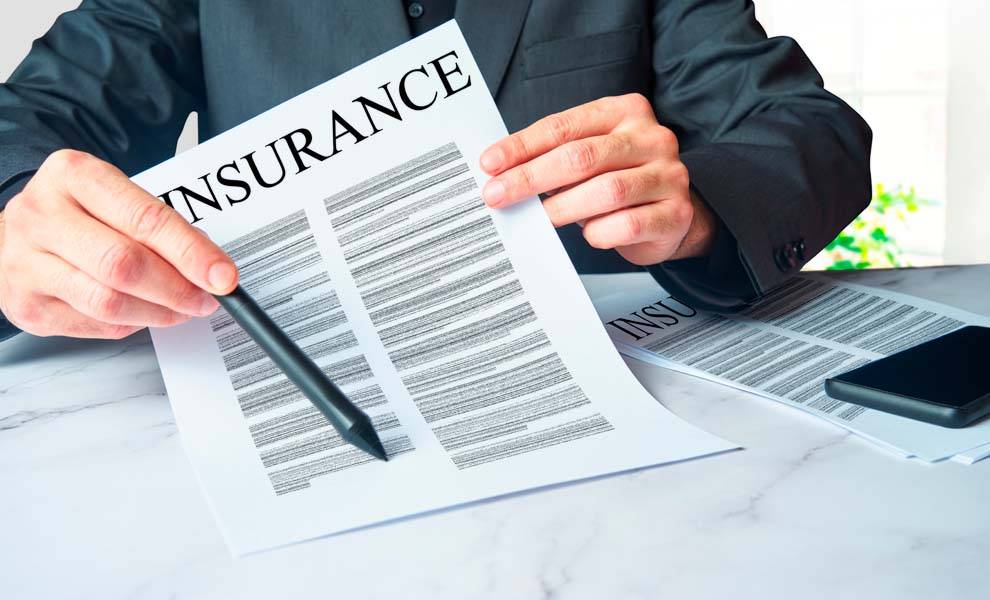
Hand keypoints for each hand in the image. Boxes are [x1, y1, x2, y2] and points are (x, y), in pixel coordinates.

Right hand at [0, 150, 237, 338]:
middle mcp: (42, 216)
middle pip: (124, 264)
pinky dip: (132, 323)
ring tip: (181, 308)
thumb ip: (159, 225)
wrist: (15, 233)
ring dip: (159, 313)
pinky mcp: (27, 304)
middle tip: (206, 298)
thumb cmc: (75, 212)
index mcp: (73, 176)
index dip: (191, 253)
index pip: (144, 219)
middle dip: (178, 288)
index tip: (223, 276)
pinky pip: (95, 325)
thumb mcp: (115, 198)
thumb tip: (209, 265)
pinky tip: (143, 311)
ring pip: (109, 302)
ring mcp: (26, 262)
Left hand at [480, 93, 715, 265]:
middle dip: (532, 177)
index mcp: (625, 112)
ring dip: (562, 208)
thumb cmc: (620, 181)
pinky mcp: (675, 214)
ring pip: (606, 191)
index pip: (565, 126)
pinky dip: (599, 233)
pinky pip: (627, 225)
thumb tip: (502, 174)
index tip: (490, 163)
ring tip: (538, 219)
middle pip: (581, 156)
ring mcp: (668, 175)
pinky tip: (589, 234)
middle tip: (498, 195)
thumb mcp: (591, 158)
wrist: (672, 215)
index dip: (523, 146)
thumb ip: (555, 158)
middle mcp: (652, 138)